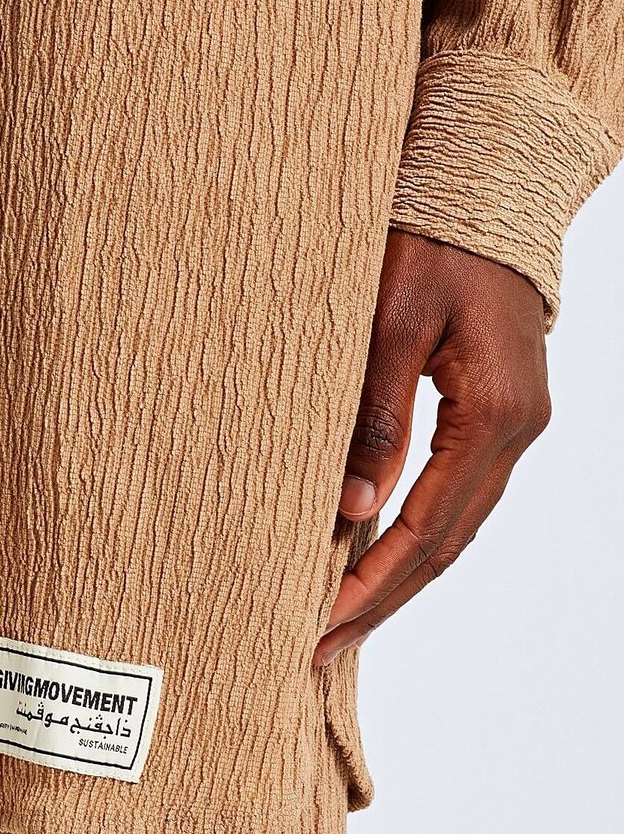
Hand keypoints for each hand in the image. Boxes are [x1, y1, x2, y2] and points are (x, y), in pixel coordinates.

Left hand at [312, 230, 550, 667]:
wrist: (482, 189)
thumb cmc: (433, 241)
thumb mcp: (388, 322)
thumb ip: (373, 418)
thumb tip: (350, 510)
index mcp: (495, 415)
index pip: (428, 529)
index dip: (373, 585)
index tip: (319, 624)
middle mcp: (515, 431)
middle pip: (447, 543)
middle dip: (382, 598)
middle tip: (318, 644)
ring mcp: (513, 424)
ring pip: (455, 524)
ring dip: (398, 574)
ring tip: (339, 615)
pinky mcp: (496, 412)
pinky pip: (457, 493)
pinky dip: (414, 533)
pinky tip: (374, 552)